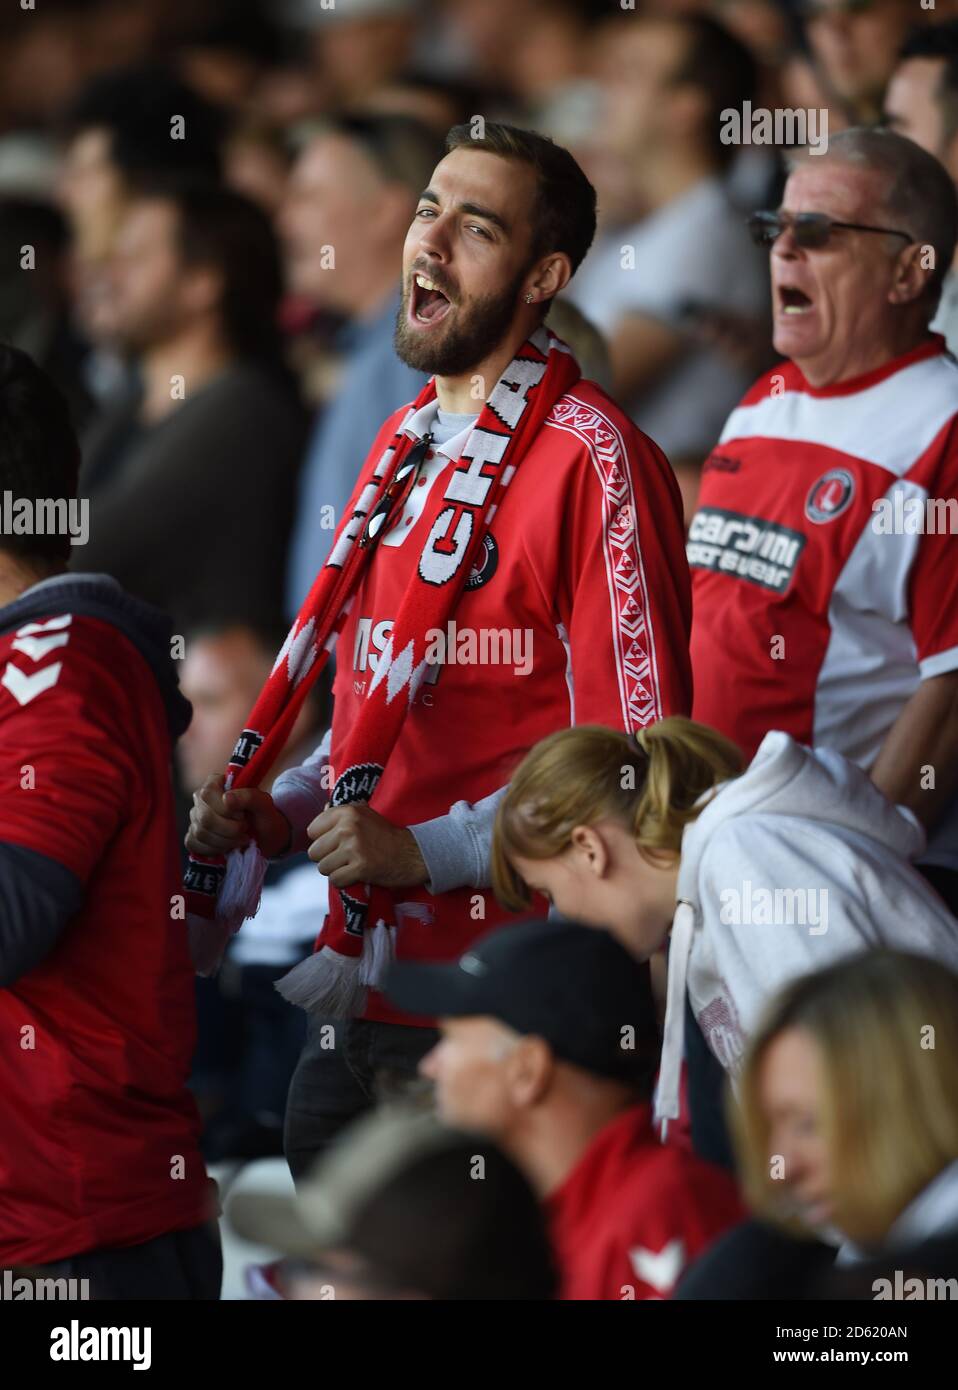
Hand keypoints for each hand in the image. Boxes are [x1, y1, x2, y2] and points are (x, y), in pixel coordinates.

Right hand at [186, 774, 291, 858]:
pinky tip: (227, 848)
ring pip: (200, 833)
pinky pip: (194, 844)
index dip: (226, 810)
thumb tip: (226, 798)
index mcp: (216, 783)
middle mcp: (201, 798)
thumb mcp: (265, 804)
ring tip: (240, 839)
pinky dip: (214, 850)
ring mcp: (195, 817)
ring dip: (225, 842)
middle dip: (229, 830)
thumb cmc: (264, 817)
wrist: (265, 837)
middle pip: (204, 817)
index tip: (244, 816)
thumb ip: (250, 796)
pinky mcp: (193, 835)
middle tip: (245, 830)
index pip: (208, 794)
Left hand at [306, 803, 428, 888]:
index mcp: (347, 812)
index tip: (337, 843)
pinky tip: (357, 875)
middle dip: (327, 858)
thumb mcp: (366, 815)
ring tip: (352, 865)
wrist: (413, 854)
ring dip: (336, 871)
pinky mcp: (360, 867)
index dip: (322, 840)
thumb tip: (322, 808)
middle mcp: (348, 827)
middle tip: (345, 857)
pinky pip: (335, 881)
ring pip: (323, 868)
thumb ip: (342, 812)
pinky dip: (344, 882)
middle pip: (314, 852)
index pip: (312, 830)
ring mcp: (354, 847)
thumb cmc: (387, 836)